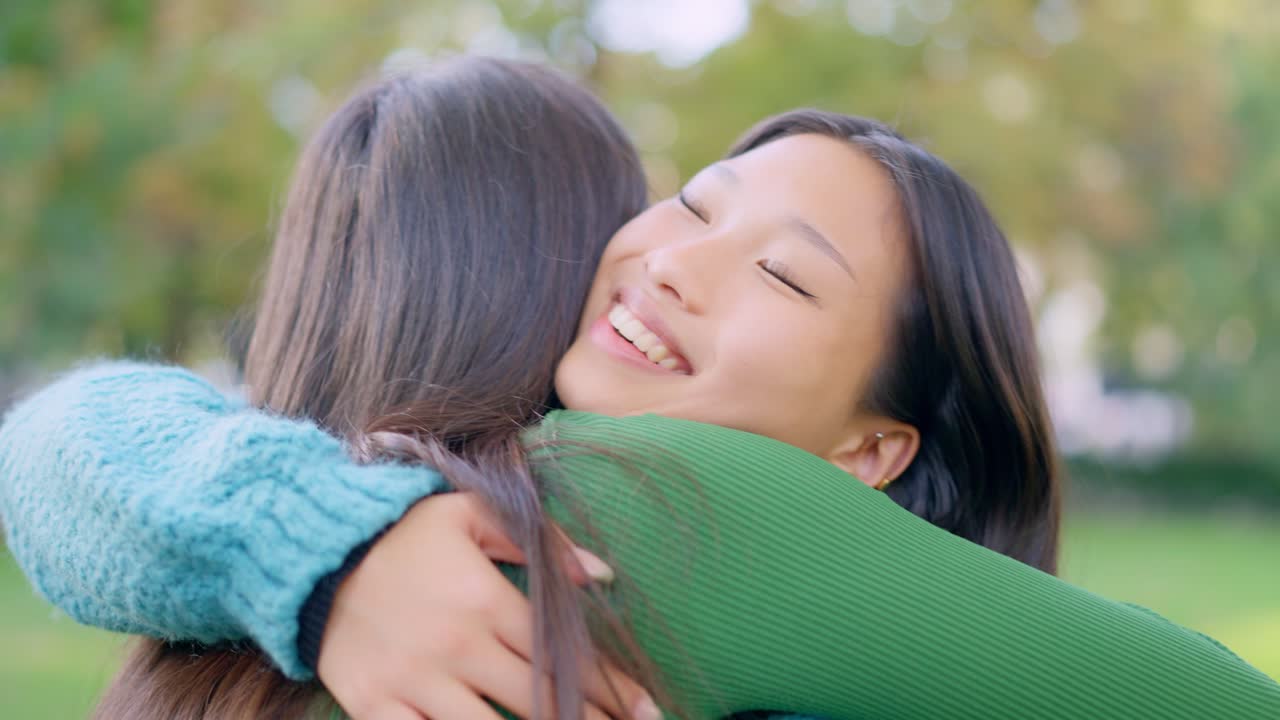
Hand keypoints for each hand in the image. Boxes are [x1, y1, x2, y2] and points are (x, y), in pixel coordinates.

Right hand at [316, 492, 659, 719]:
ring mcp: (413, 681)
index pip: (561, 652)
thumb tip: (601, 574)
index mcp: (484, 599)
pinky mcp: (374, 705)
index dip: (609, 686)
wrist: (315, 556)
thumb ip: (539, 539)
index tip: (645, 708)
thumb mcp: (470, 512)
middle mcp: (456, 645)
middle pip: (536, 700)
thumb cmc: (404, 535)